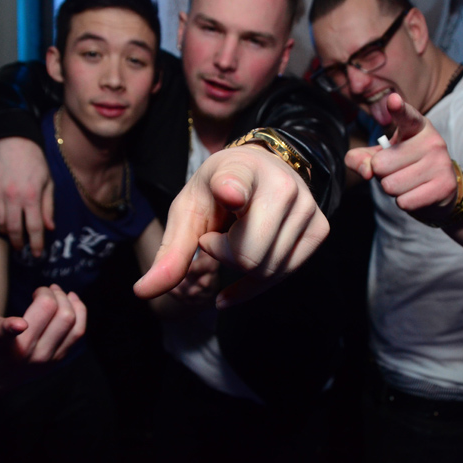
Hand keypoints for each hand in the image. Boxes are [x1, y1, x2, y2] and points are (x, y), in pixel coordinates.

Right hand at [0, 137, 54, 256]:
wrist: (12, 139)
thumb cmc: (34, 161)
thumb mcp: (48, 182)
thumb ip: (48, 206)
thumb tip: (49, 228)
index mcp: (32, 195)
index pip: (34, 227)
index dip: (35, 244)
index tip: (36, 254)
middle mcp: (12, 196)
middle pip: (13, 229)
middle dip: (18, 242)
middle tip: (21, 247)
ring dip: (4, 231)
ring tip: (10, 232)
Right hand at [0, 284, 85, 385]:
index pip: (6, 335)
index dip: (12, 328)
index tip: (17, 323)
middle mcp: (24, 353)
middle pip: (51, 312)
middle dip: (49, 292)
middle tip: (42, 290)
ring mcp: (45, 358)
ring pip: (69, 319)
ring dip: (65, 299)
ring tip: (55, 294)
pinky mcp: (60, 357)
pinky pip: (79, 330)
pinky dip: (79, 310)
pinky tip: (70, 300)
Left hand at [134, 146, 329, 306]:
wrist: (259, 170)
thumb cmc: (217, 191)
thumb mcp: (189, 211)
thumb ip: (170, 253)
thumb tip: (142, 293)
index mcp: (239, 170)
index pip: (236, 181)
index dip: (232, 189)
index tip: (229, 192)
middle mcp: (280, 184)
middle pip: (248, 256)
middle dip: (223, 257)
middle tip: (216, 238)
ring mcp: (306, 205)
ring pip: (267, 269)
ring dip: (240, 267)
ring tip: (235, 240)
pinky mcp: (320, 227)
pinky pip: (285, 274)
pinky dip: (257, 284)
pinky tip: (240, 278)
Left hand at [346, 93, 457, 220]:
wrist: (439, 189)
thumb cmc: (403, 167)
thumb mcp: (378, 156)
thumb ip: (359, 158)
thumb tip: (366, 171)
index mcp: (416, 126)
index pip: (406, 116)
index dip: (398, 109)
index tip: (393, 100)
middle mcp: (432, 140)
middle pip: (381, 165)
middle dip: (381, 174)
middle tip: (397, 171)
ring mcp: (441, 162)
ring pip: (391, 185)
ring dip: (392, 189)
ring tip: (407, 182)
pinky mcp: (445, 185)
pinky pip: (405, 201)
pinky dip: (404, 202)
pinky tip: (416, 194)